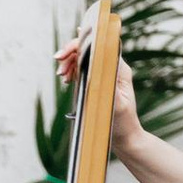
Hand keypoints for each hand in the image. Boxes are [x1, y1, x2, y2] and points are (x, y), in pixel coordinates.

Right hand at [57, 18, 140, 157]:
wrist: (124, 138)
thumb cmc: (122, 122)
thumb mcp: (115, 105)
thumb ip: (106, 85)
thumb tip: (95, 66)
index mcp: (119, 70)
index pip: (100, 47)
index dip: (81, 44)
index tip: (65, 53)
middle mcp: (112, 68)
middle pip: (90, 50)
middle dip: (71, 53)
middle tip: (58, 64)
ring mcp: (104, 74)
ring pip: (84, 59)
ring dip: (69, 63)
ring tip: (62, 75)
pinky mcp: (96, 82)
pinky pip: (82, 70)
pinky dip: (72, 71)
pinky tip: (66, 79)